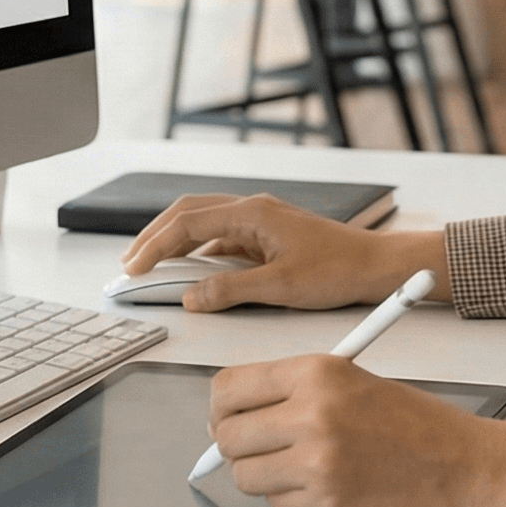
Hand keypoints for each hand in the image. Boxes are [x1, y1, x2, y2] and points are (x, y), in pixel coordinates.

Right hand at [122, 193, 445, 311]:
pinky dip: (199, 252)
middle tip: (130, 263)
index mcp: (252, 213)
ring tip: (151, 266)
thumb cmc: (338, 270)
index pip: (187, 223)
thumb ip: (230, 290)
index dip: (154, 246)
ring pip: (204, 224)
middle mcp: (252, 209)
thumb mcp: (279, 287)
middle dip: (155, 237)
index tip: (133, 268)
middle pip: (188, 213)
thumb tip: (191, 297)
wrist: (376, 267)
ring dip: (175, 243)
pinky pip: (222, 238)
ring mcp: (259, 221)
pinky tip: (192, 273)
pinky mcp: (267, 235)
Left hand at [208, 354, 505, 506]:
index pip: (229, 388)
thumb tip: (236, 413)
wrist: (468, 469)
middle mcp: (311, 414)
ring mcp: (317, 463)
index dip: (222, 408)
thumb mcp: (353, 381)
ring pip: (245, 476)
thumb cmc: (421, 426)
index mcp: (317, 372)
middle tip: (258, 447)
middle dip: (236, 445)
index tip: (226, 418)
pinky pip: (278, 505)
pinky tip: (329, 485)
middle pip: (228, 435)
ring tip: (303, 466)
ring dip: (264, 476)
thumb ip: (294, 392)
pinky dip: (292, 500)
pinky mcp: (326, 505)